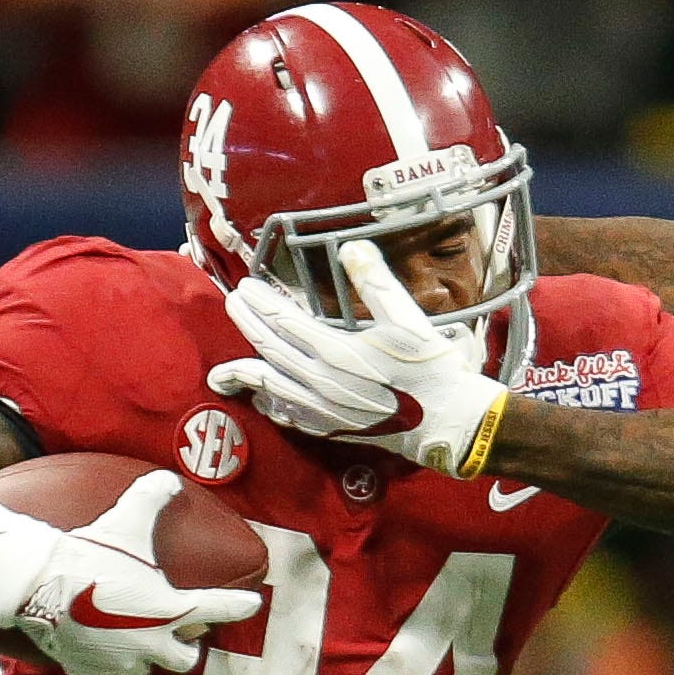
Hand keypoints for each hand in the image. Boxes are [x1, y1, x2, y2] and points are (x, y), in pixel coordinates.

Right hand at [0, 471, 263, 674]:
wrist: (41, 586)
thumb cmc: (91, 554)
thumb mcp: (127, 519)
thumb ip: (152, 496)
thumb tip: (169, 477)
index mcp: (172, 609)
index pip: (220, 608)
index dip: (239, 605)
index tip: (252, 604)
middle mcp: (154, 643)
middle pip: (184, 659)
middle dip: (183, 647)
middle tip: (176, 630)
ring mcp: (122, 662)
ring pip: (142, 668)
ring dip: (141, 655)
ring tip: (129, 636)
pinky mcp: (92, 670)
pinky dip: (105, 665)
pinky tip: (98, 649)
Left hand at [208, 243, 509, 476]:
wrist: (448, 422)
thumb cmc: (432, 369)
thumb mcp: (410, 319)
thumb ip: (377, 282)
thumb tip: (353, 246)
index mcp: (335, 351)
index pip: (283, 321)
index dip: (261, 302)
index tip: (246, 284)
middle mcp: (320, 381)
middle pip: (269, 349)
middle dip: (247, 324)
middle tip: (233, 303)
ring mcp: (322, 409)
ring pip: (271, 386)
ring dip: (245, 370)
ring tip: (225, 366)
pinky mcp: (331, 428)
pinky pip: (288, 415)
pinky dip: (269, 404)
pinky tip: (263, 400)